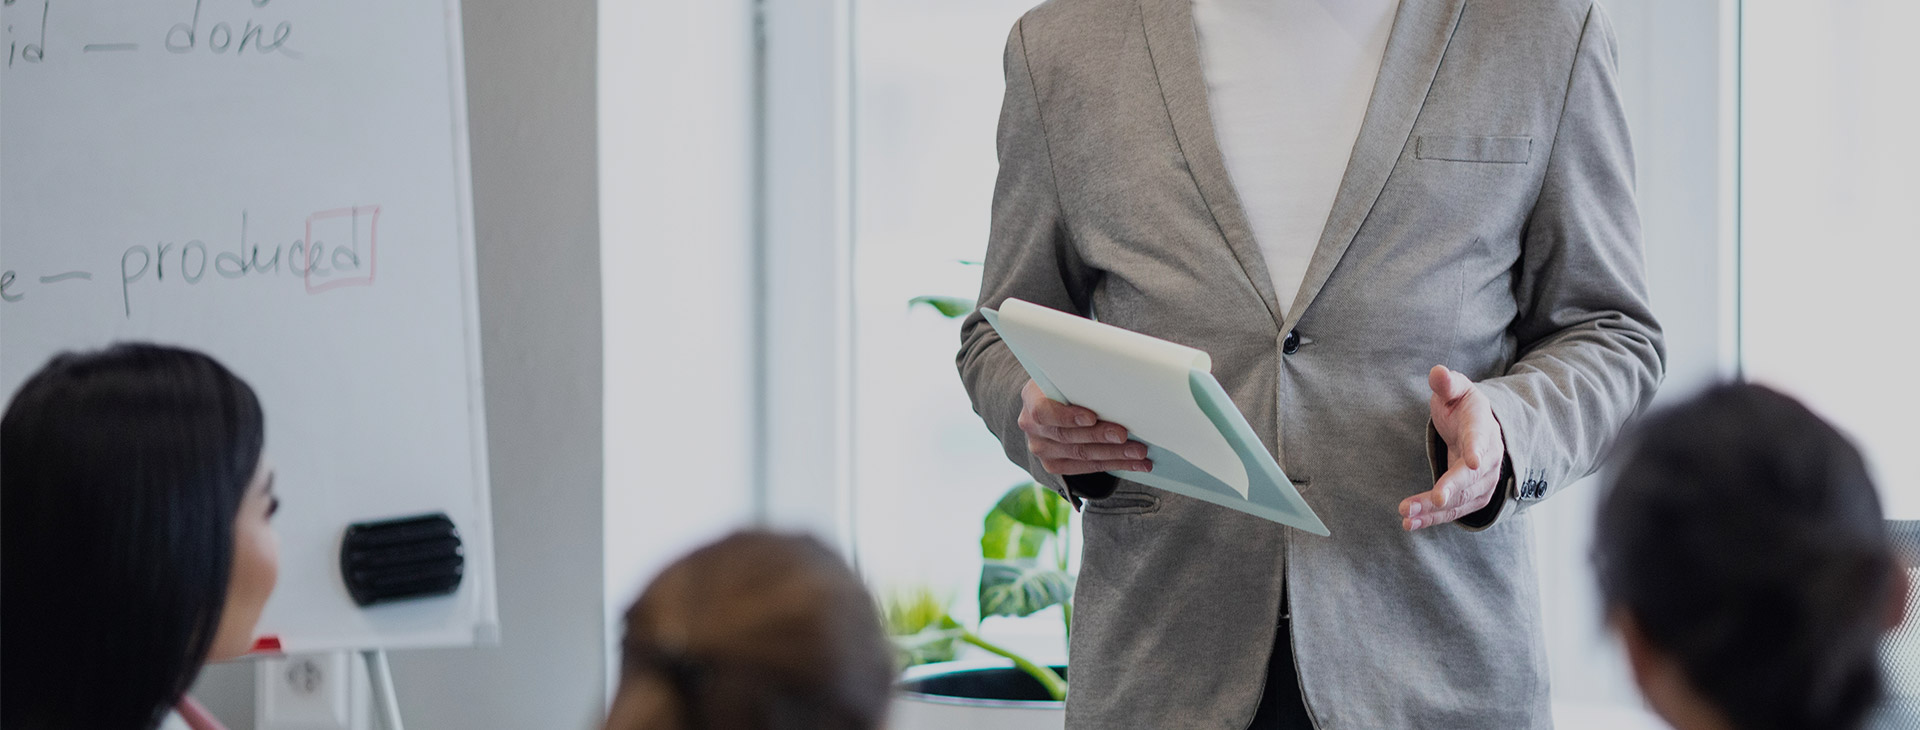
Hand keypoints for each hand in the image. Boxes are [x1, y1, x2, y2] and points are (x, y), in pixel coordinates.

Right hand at [1017, 380, 1153, 475]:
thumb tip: (1118, 365)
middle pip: (1067, 436)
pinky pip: (1087, 468)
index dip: (1068, 416)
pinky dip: (1115, 465)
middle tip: (1124, 435)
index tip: (1092, 417)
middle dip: (1099, 436)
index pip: (1044, 411)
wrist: (1055, 404)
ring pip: (1082, 455)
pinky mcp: (1054, 465)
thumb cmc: (1069, 384)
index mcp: (1032, 399)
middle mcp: (1032, 427)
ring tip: (1139, 452)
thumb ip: (1083, 375)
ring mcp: (1042, 449)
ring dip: (1115, 455)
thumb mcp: (1068, 374)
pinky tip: (1136, 464)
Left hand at [1399, 366, 1504, 530]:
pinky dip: (1432, 518)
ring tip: (1406, 515)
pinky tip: (1410, 523)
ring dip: (1434, 509)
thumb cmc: (1464, 407)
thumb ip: (1447, 383)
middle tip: (1435, 498)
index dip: (1478, 450)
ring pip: (1460, 499)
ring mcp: (1483, 481)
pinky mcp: (1472, 497)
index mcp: (1483, 428)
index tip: (1474, 462)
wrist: (1480, 429)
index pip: (1482, 439)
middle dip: (1453, 488)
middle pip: (1471, 477)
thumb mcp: (1456, 390)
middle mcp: (1489, 459)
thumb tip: (1438, 372)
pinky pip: (1453, 511)